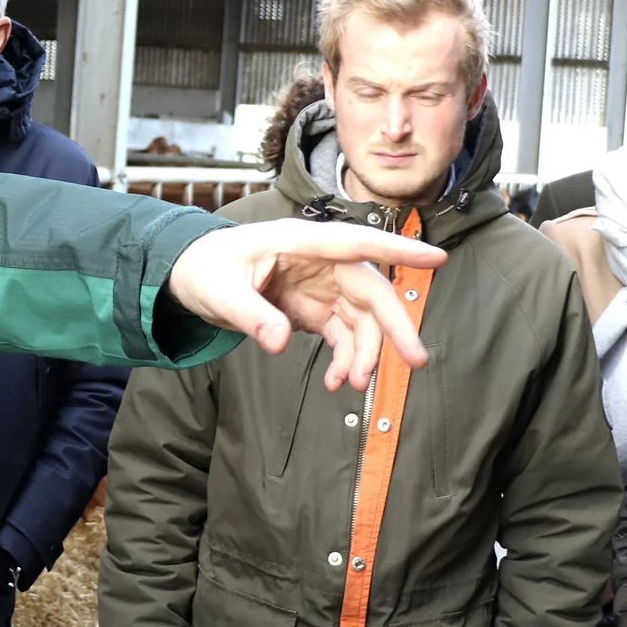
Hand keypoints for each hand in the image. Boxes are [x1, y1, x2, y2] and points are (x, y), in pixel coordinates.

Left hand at [165, 220, 446, 390]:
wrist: (190, 276)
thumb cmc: (204, 268)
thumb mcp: (218, 291)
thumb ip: (250, 315)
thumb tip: (280, 341)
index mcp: (300, 242)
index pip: (357, 244)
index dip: (398, 252)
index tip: (436, 259)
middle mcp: (318, 262)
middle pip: (369, 290)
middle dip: (393, 327)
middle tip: (415, 361)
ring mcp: (319, 285)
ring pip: (360, 319)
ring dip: (364, 353)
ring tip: (352, 384)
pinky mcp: (314, 308)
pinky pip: (342, 334)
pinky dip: (345, 358)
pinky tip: (336, 381)